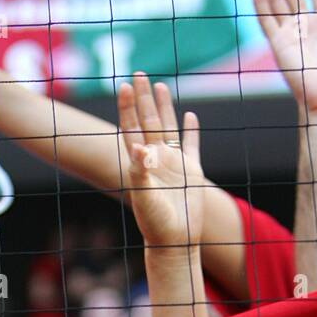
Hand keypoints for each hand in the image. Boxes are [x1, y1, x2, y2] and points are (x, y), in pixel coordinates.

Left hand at [118, 73, 203, 251]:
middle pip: (148, 121)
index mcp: (140, 163)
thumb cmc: (155, 223)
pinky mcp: (191, 171)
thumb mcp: (144, 197)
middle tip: (139, 74)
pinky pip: (192, 146)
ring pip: (168, 128)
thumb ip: (140, 172)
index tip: (124, 86)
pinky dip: (192, 131)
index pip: (131, 128)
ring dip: (164, 108)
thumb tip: (139, 147)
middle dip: (143, 98)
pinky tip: (190, 116)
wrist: (175, 242)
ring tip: (160, 86)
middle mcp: (155, 159)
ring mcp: (174, 164)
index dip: (127, 107)